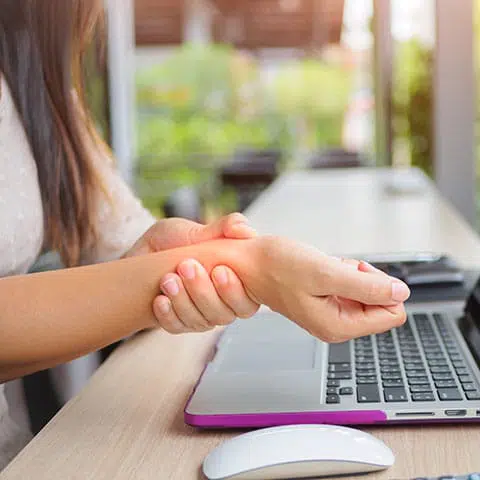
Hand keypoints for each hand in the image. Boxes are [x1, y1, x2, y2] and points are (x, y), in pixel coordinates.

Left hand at [125, 214, 259, 333]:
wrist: (147, 250)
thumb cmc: (180, 239)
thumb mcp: (201, 229)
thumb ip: (226, 227)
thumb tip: (243, 229)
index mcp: (238, 284)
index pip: (247, 302)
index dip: (234, 290)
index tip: (219, 269)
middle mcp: (223, 304)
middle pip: (223, 315)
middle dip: (204, 293)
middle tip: (186, 266)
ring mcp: (202, 316)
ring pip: (200, 322)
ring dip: (183, 301)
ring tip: (168, 279)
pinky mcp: (180, 322)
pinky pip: (177, 327)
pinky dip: (168, 315)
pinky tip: (160, 300)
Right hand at [228, 236, 409, 342]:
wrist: (249, 262)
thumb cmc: (276, 266)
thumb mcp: (325, 273)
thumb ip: (366, 286)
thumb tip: (401, 293)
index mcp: (337, 326)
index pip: (392, 314)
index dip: (381, 286)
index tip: (354, 275)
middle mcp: (336, 325)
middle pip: (382, 302)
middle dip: (365, 279)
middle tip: (337, 270)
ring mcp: (331, 314)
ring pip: (368, 291)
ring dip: (352, 273)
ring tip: (326, 268)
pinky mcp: (326, 301)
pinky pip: (352, 285)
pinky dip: (343, 271)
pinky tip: (324, 268)